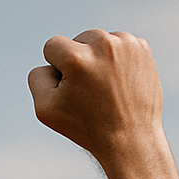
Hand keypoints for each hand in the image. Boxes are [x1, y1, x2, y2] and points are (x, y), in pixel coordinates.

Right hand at [27, 30, 162, 160]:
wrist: (130, 139)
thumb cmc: (86, 127)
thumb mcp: (45, 109)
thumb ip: (37, 76)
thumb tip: (51, 61)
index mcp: (77, 58)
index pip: (52, 46)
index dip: (56, 69)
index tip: (71, 89)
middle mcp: (103, 44)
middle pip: (78, 40)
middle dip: (79, 61)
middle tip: (90, 91)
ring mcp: (126, 44)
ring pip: (99, 41)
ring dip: (98, 59)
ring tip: (106, 87)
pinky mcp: (141, 47)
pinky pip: (118, 45)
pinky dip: (116, 60)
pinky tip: (119, 82)